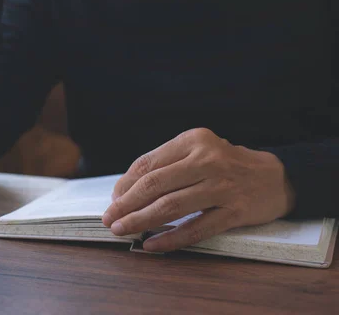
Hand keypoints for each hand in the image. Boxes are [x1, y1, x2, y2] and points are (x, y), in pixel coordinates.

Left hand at [102, 128, 295, 251]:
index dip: (125, 184)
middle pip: (154, 185)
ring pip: (171, 207)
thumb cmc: (225, 165)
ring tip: (121, 230)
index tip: (113, 200)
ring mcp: (222, 186)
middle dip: (126, 204)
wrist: (276, 177)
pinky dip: (170, 239)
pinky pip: (196, 228)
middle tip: (109, 219)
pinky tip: (152, 244)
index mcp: (193, 141)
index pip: (148, 163)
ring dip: (140, 221)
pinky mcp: (235, 211)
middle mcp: (207, 159)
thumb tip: (124, 191)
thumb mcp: (197, 151)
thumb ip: (165, 166)